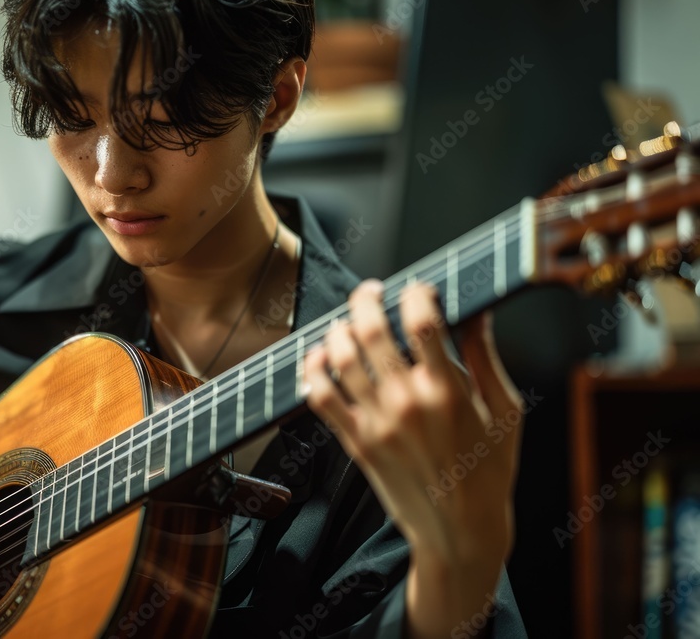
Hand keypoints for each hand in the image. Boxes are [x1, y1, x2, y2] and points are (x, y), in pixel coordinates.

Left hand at [303, 280, 523, 636]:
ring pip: (340, 357)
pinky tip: (320, 357)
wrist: (460, 530)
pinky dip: (313, 370)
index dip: (416, 294)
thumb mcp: (505, 410)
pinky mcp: (356, 442)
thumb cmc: (488, 470)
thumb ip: (485, 356)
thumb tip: (476, 309)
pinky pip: (321, 397)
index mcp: (448, 392)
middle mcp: (407, 403)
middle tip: (371, 291)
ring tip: (348, 322)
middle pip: (371, 330)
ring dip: (339, 329)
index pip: (422, 322)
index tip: (417, 289)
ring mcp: (376, 423)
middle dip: (367, 299)